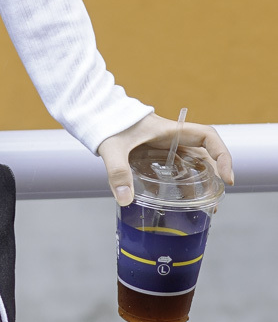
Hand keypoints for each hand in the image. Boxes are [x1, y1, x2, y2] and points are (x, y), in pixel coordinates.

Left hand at [97, 112, 233, 205]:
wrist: (93, 112)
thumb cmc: (107, 122)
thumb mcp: (113, 147)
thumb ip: (118, 171)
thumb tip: (124, 200)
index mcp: (170, 131)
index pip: (207, 137)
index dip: (223, 155)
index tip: (227, 178)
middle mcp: (171, 138)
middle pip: (204, 155)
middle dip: (214, 177)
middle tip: (214, 203)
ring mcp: (162, 146)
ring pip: (189, 165)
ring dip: (198, 184)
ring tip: (202, 209)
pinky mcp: (152, 154)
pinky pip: (172, 170)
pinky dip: (177, 185)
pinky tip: (175, 203)